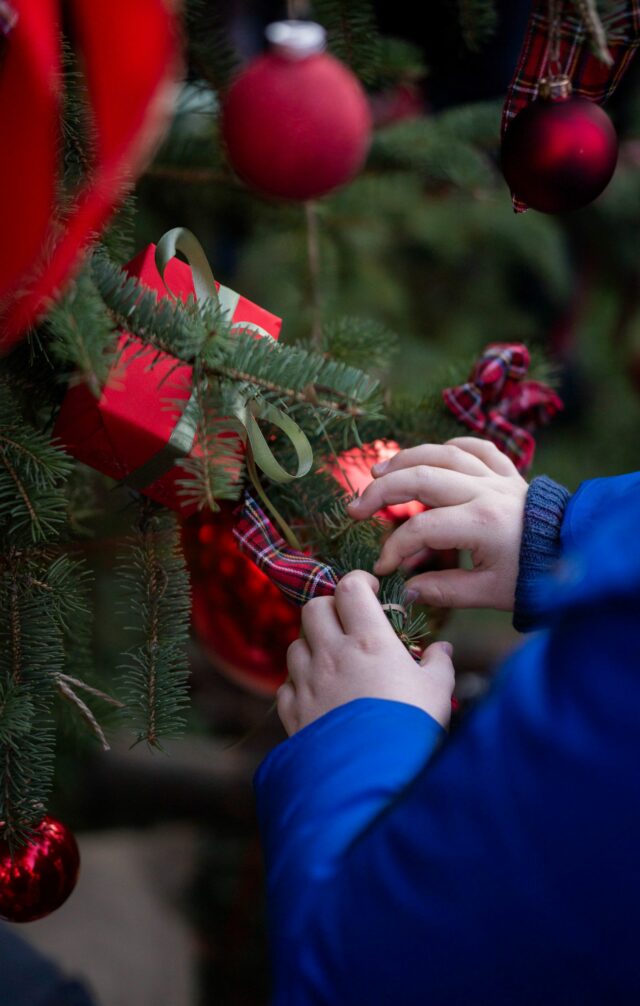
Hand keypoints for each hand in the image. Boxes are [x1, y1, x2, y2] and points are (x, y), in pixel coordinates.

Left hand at [278, 570, 454, 736]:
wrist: (376, 777)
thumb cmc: (411, 727)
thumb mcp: (436, 691)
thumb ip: (438, 665)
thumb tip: (442, 650)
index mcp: (368, 640)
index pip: (349, 587)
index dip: (359, 582)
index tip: (371, 591)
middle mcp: (332, 654)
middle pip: (313, 607)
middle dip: (330, 609)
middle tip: (348, 624)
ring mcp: (307, 682)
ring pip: (296, 644)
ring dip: (312, 646)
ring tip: (333, 662)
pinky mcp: (293, 712)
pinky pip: (285, 685)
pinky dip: (298, 684)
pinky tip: (317, 695)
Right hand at [347, 437, 527, 610]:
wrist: (576, 554)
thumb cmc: (532, 577)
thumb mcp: (488, 593)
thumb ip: (444, 590)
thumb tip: (406, 590)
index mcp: (479, 523)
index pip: (420, 529)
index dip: (394, 548)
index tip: (383, 568)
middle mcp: (484, 492)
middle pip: (420, 478)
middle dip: (382, 491)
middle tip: (356, 508)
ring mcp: (497, 478)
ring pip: (443, 454)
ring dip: (406, 459)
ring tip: (379, 471)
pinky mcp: (509, 473)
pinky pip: (477, 448)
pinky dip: (452, 447)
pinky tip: (433, 455)